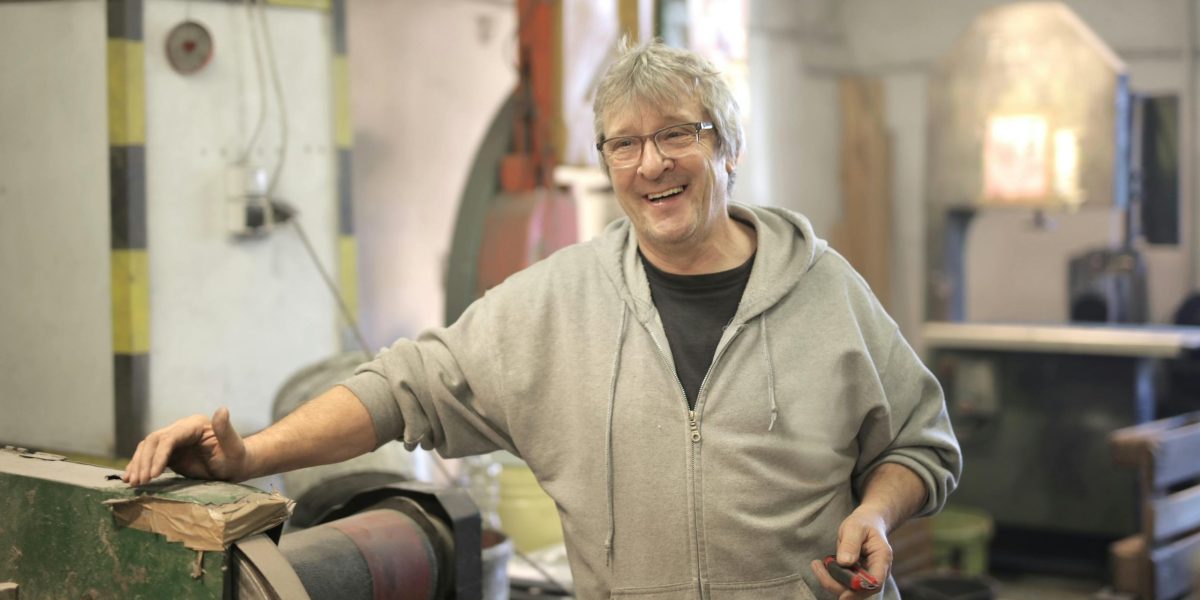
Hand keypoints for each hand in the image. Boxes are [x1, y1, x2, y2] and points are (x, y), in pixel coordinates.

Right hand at [121, 407, 250, 485]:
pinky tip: (130, 478)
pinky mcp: (170, 453)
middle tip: (139, 482)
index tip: (153, 475)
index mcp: (194, 425)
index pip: (169, 438)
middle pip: (154, 441)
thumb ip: (226, 430)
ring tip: (131, 483)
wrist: (235, 466)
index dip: (159, 455)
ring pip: (147, 448)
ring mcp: (174, 441)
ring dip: (138, 464)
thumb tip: (222, 409)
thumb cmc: (237, 457)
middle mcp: (181, 429)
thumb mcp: (234, 446)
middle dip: (144, 461)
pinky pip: (149, 457)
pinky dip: (139, 466)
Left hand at [810, 506, 891, 598]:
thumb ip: (851, 543)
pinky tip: (821, 566)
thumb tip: (844, 562)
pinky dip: (831, 578)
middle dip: (836, 584)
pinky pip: (844, 584)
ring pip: (850, 590)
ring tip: (817, 564)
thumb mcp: (855, 527)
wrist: (868, 523)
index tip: (842, 593)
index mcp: (882, 559)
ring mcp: (867, 576)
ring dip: (831, 581)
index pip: (874, 582)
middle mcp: (877, 572)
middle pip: (860, 590)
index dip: (859, 590)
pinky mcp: (857, 577)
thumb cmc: (863, 524)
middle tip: (817, 567)